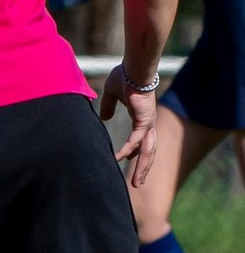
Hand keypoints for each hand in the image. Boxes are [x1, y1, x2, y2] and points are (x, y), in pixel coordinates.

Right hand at [99, 64, 159, 185]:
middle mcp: (148, 124)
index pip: (142, 141)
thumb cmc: (124, 75)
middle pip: (149, 152)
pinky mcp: (144, 120)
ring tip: (136, 184)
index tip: (127, 163)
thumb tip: (104, 118)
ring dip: (142, 168)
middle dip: (143, 169)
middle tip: (136, 184)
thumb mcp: (111, 94)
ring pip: (148, 151)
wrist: (134, 68)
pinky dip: (127, 150)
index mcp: (143, 118)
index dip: (136, 153)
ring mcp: (148, 124)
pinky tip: (118, 158)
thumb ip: (108, 106)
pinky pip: (135, 140)